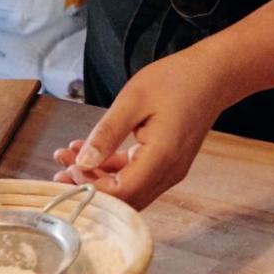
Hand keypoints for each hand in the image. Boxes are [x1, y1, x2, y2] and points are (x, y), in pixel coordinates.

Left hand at [49, 47, 231, 208]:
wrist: (214, 75)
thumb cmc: (178, 80)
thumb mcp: (134, 99)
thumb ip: (107, 134)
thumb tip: (82, 162)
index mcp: (162, 158)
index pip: (121, 193)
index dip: (91, 188)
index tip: (68, 170)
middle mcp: (168, 172)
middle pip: (124, 198)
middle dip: (89, 187)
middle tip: (59, 169)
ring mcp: (170, 171)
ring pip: (129, 190)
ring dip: (98, 178)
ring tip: (69, 158)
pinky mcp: (168, 164)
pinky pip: (137, 177)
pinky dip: (113, 169)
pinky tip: (92, 153)